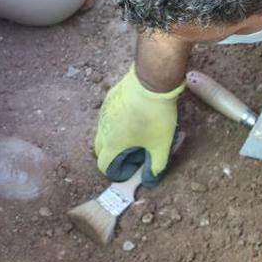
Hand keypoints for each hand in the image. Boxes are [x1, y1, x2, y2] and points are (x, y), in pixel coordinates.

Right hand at [94, 64, 183, 184]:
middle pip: (101, 150)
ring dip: (116, 138)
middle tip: (136, 151)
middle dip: (114, 156)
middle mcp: (102, 130)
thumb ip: (155, 166)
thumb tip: (150, 180)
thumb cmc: (155, 115)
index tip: (134, 166)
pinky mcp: (108, 99)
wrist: (151, 81)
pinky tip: (136, 116)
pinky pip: (108, 117)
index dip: (117, 171)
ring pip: (104, 132)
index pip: (104, 166)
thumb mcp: (161, 145)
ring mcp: (103, 113)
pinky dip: (118, 122)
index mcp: (112, 144)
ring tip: (138, 133)